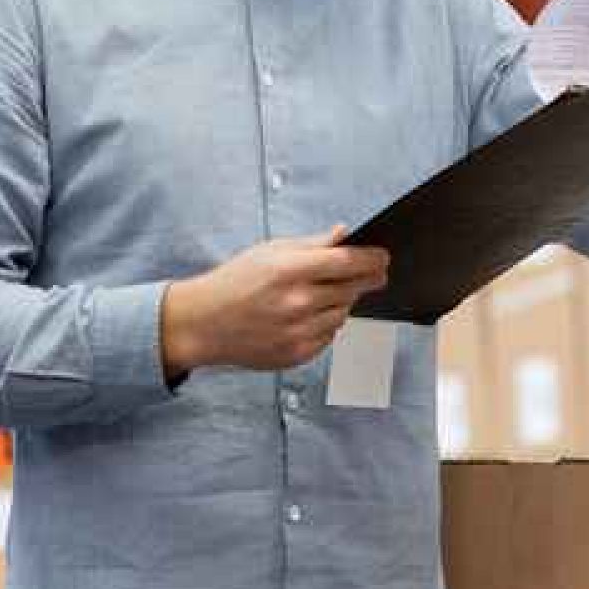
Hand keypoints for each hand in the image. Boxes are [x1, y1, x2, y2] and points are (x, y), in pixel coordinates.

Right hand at [161, 225, 389, 377]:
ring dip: (342, 302)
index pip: (348, 262)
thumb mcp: (271, 251)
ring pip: (344, 313)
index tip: (384, 256)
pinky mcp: (298, 354)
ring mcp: (298, 331)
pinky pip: (330, 335)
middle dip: (365, 278)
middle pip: (353, 288)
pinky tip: (306, 315)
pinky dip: (326, 324)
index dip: (373, 258)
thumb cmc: (236, 281)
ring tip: (321, 293)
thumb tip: (345, 234)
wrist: (204, 323)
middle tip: (372, 272)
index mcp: (290, 270)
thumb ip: (313, 244)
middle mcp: (297, 302)